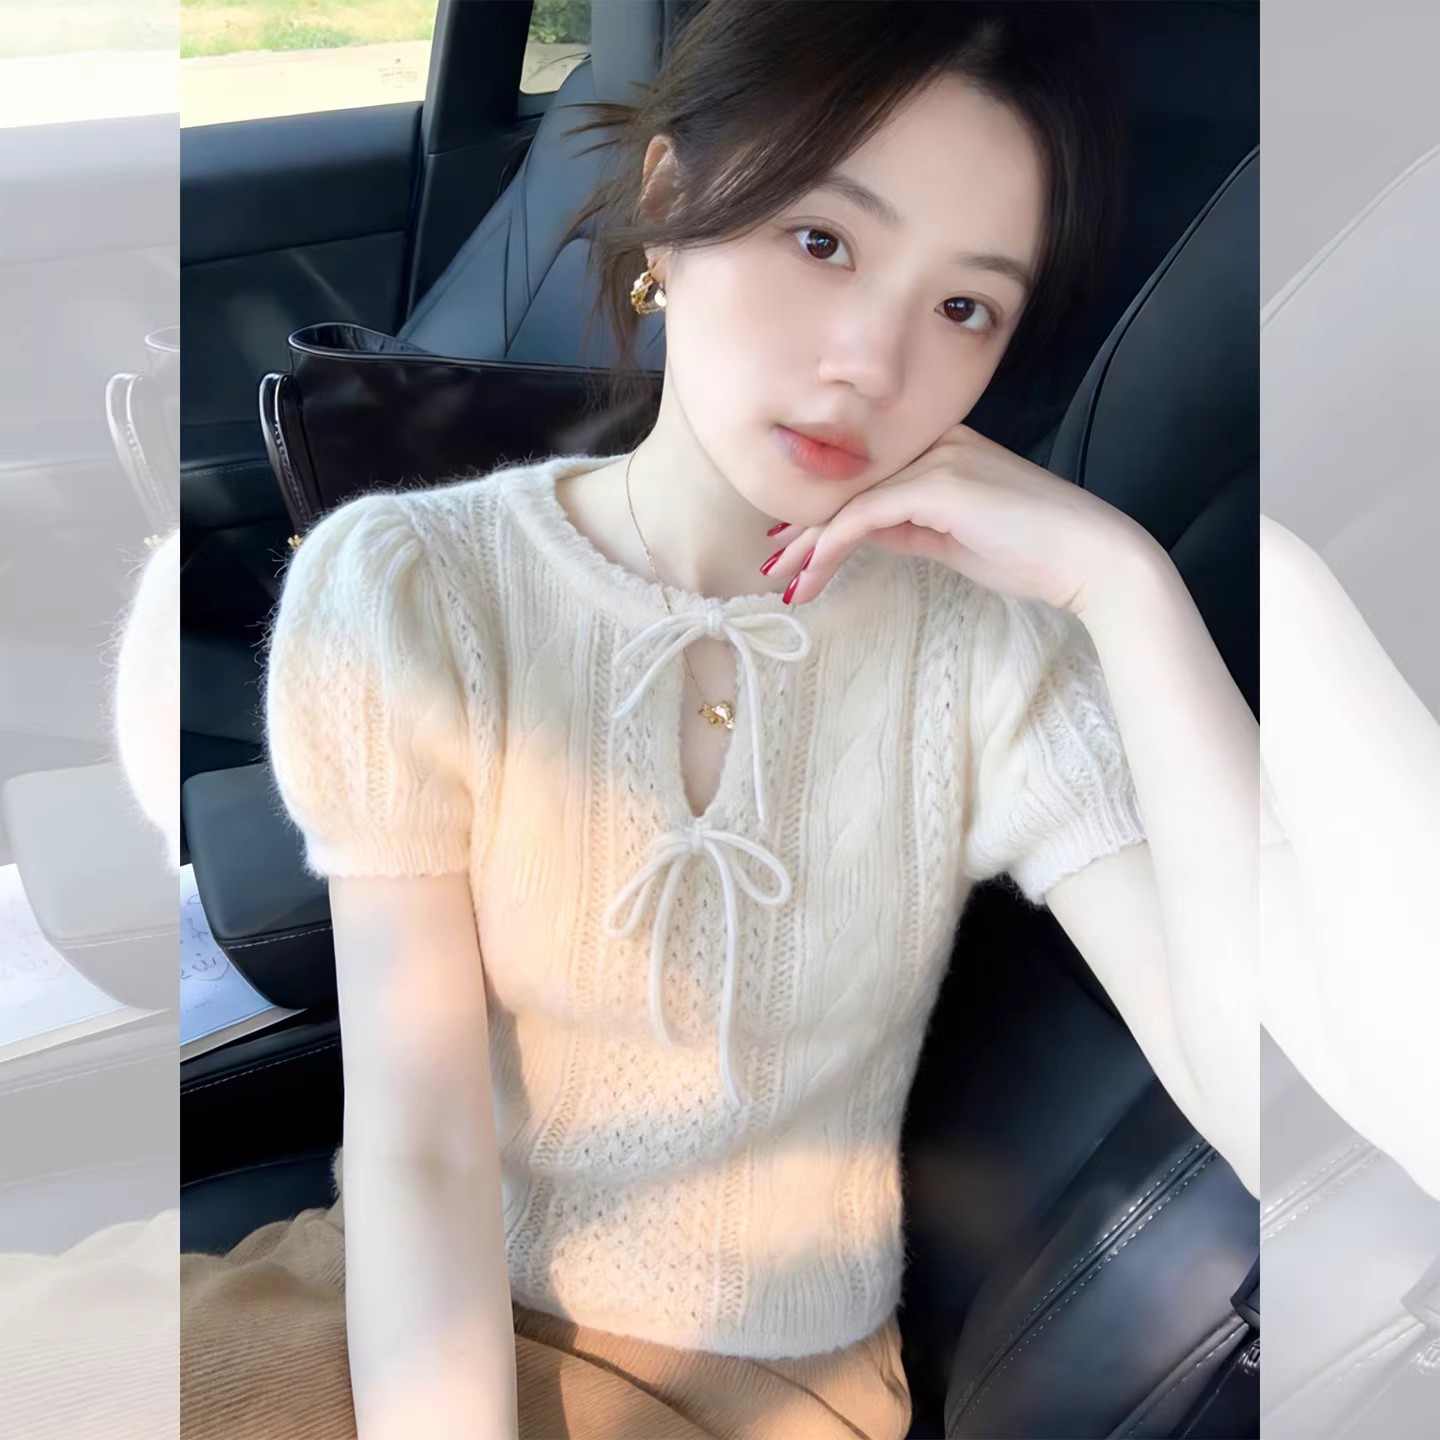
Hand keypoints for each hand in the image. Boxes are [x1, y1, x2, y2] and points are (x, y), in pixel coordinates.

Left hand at [765, 423, 1156, 615]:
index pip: (869, 476)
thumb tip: (861, 533)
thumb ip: (907, 527)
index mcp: (943, 447)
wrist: (1088, 558)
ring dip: (810, 543)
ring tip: (785, 579)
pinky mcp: (936, 485)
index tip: (795, 543)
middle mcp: (935, 441)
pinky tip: (813, 576)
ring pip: (850, 498)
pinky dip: (831, 547)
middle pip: (851, 482)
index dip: (825, 510)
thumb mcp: (953, 539)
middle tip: (775, 562)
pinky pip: (863, 515)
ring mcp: (936, 458)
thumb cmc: (1031, 553)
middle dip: (806, 526)